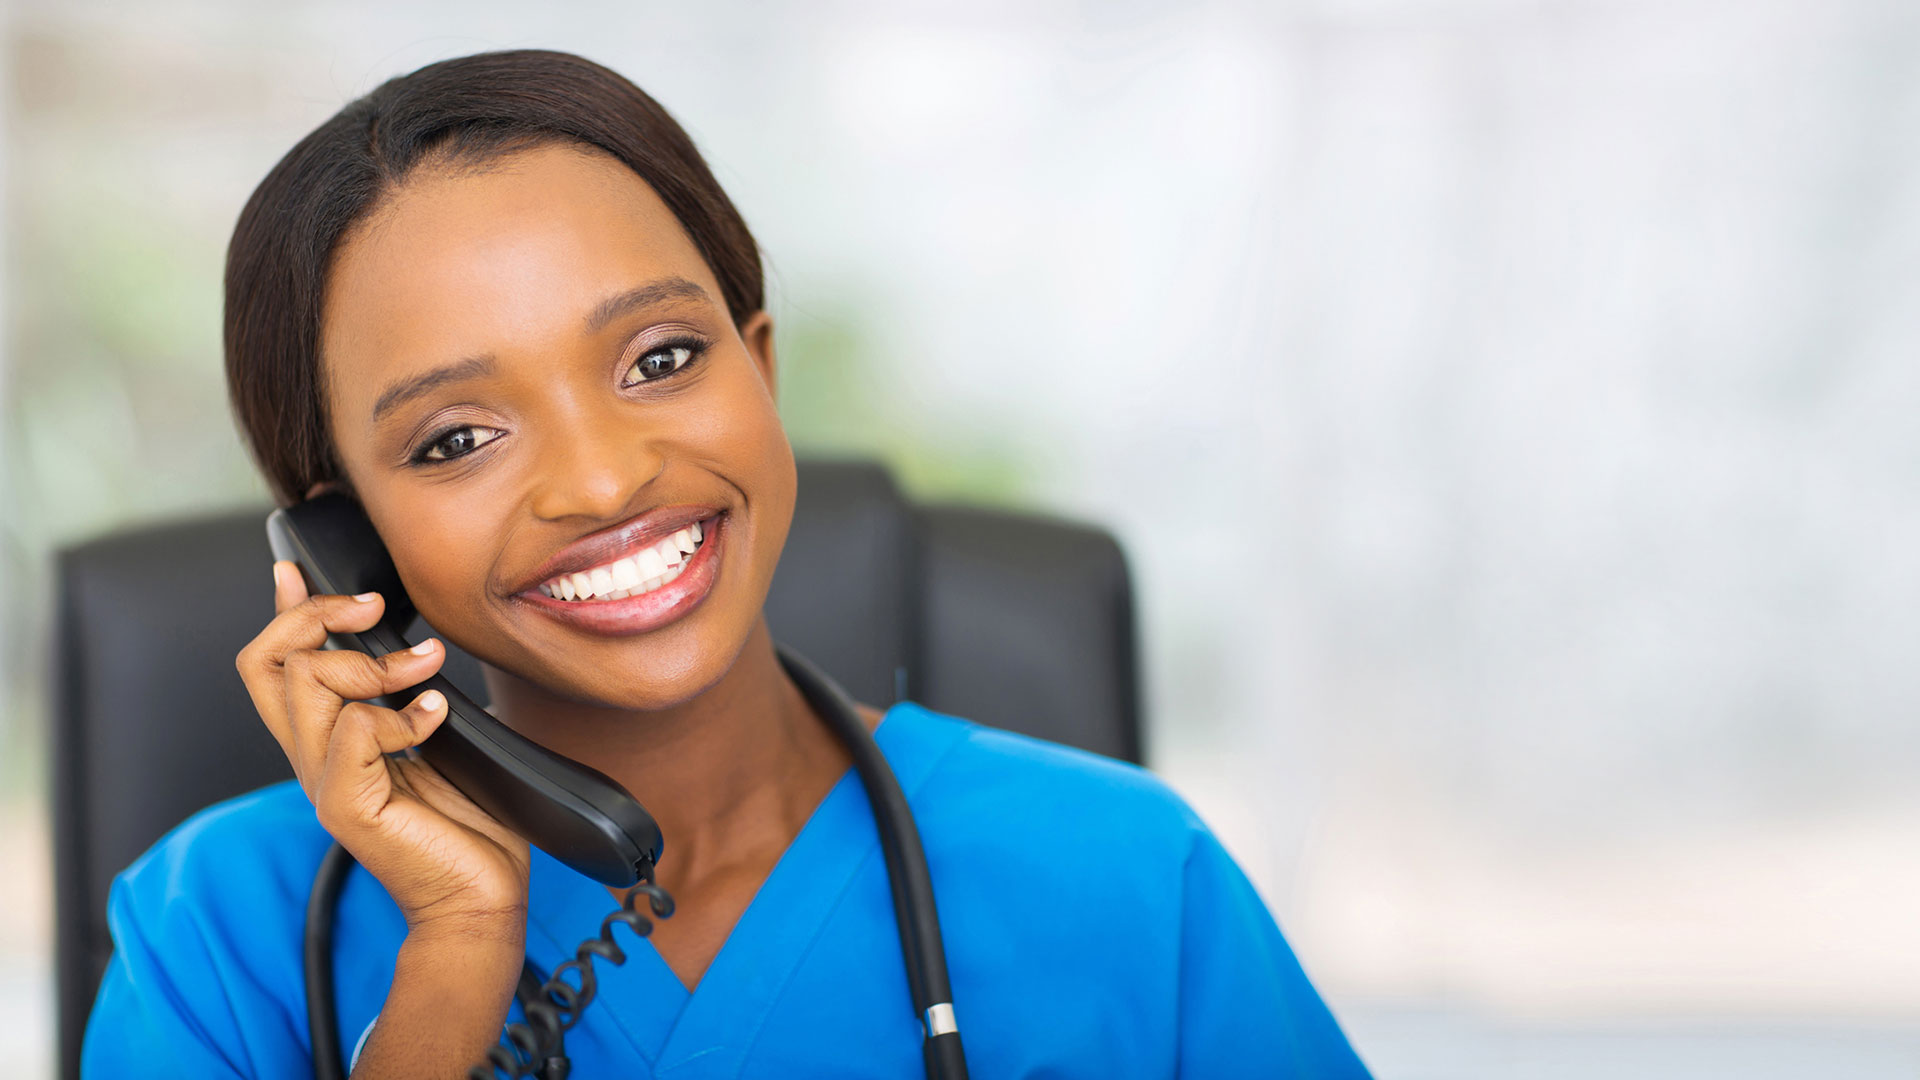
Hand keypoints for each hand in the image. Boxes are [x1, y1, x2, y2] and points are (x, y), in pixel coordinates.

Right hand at [236, 561, 530, 936]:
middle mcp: (314, 760)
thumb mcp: (434, 741)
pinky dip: (402, 713)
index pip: (271, 666)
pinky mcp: (351, 807)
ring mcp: (327, 785)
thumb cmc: (469, 827)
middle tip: (375, 609)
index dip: (281, 612)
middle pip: (264, 662)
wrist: (481, 901)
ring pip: (305, 683)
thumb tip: (416, 644)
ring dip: (374, 662)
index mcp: (327, 744)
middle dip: (316, 615)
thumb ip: (407, 696)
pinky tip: (434, 719)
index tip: (297, 572)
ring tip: (425, 672)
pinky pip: (354, 731)